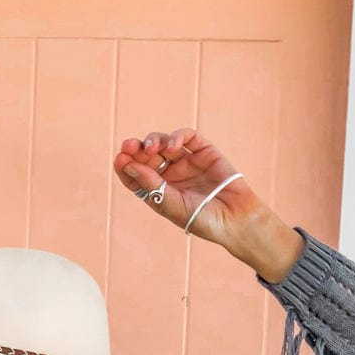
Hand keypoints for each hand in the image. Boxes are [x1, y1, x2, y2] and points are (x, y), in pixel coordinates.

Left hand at [113, 127, 260, 246]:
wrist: (235, 218)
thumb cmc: (202, 219)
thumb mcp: (171, 204)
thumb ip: (151, 184)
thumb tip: (128, 165)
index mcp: (160, 192)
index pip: (137, 176)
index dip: (126, 166)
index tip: (119, 159)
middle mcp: (171, 175)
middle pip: (147, 157)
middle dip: (136, 150)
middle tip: (129, 146)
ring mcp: (187, 162)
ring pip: (163, 144)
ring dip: (153, 141)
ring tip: (151, 148)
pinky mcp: (204, 151)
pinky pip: (187, 137)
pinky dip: (177, 136)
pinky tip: (173, 146)